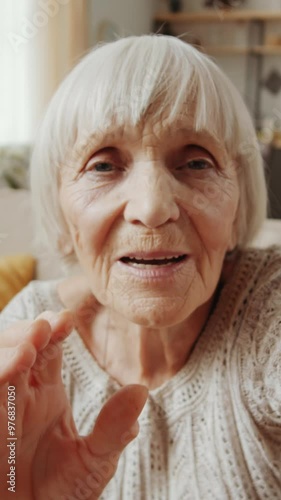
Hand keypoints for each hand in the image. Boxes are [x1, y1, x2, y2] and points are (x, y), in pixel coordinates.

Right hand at [0, 311, 147, 498]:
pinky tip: (12, 370)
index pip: (48, 348)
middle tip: (45, 327)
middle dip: (29, 332)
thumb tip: (141, 390)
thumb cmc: (58, 492)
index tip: (67, 320)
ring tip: (29, 348)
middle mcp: (20, 392)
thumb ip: (114, 429)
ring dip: (9, 350)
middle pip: (19, 346)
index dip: (54, 329)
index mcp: (45, 390)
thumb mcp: (93, 461)